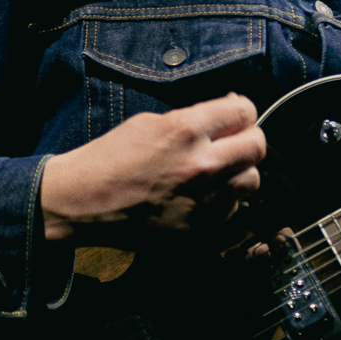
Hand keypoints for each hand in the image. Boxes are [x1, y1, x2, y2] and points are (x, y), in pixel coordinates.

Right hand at [39, 93, 265, 243]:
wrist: (82, 202)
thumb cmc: (111, 157)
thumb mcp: (150, 122)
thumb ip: (194, 119)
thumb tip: (228, 113)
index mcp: (186, 130)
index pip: (244, 110)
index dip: (242, 111)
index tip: (235, 116)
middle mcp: (201, 165)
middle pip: (258, 146)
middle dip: (248, 138)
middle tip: (234, 141)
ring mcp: (202, 200)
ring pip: (252, 180)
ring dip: (239, 171)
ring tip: (219, 170)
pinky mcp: (198, 228)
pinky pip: (232, 208)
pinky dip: (224, 199)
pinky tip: (203, 194)